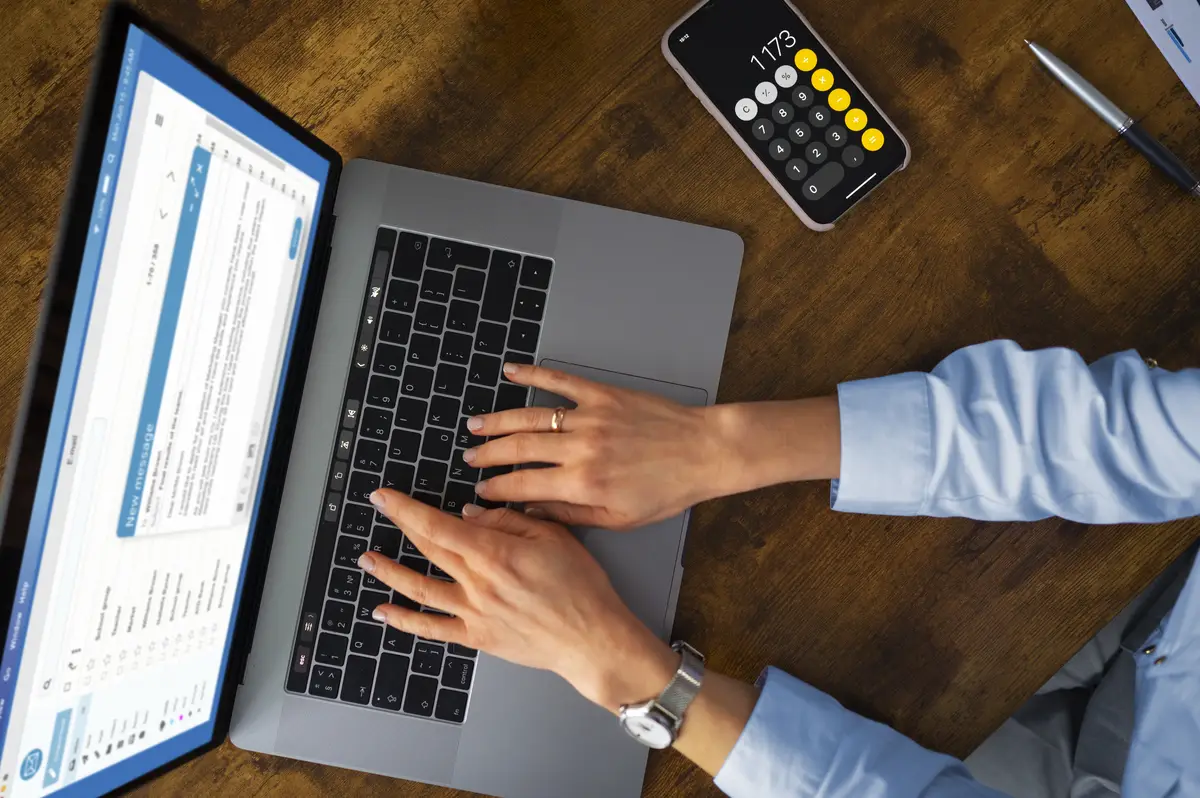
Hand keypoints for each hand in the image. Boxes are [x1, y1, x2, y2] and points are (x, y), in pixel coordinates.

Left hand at [360, 490, 676, 710]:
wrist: (592, 639)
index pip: (439, 525)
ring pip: (420, 588)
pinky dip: (404, 621)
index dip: (406, 508)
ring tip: (367, 558)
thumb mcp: (553, 536)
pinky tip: (383, 611)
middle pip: (428, 549)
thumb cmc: (581, 587)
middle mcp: (477, 583)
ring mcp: (473, 612)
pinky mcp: (477, 636)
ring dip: (389, 571)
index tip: (385, 495)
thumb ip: (509, 521)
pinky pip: (432, 628)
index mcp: (495, 553)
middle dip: (399, 525)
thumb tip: (469, 516)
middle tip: (379, 508)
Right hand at [465, 364, 733, 529]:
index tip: (480, 492)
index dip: (496, 489)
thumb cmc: (667, 490)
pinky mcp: (603, 394)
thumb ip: (572, 516)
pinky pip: (561, 382)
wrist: (704, 452)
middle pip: (519, 448)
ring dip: (499, 420)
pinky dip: (533, 374)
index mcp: (583, 483)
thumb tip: (534, 513)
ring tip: (476, 425)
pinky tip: (511, 372)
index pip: (524, 485)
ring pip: (532, 416)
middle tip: (468, 457)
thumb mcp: (618, 518)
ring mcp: (591, 417)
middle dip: (488, 454)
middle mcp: (581, 447)